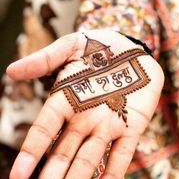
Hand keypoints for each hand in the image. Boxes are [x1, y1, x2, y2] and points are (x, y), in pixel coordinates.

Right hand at [7, 30, 163, 178]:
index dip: (31, 152)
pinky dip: (114, 173)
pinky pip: (122, 154)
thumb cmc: (100, 46)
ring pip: (89, 158)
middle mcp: (85, 116)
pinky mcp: (132, 125)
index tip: (18, 176)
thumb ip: (45, 60)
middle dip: (53, 174)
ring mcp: (109, 123)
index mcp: (68, 98)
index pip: (44, 129)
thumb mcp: (71, 47)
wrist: (134, 50)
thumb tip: (11, 71)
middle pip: (64, 152)